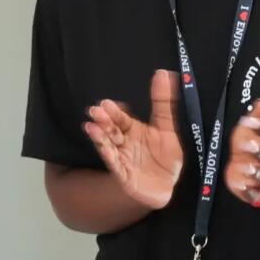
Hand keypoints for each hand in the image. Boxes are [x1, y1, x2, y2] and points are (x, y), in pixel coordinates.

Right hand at [84, 71, 184, 210]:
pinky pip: (115, 164)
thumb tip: (164, 73)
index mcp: (133, 129)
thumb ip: (164, 102)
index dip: (115, 112)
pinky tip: (103, 147)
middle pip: (111, 129)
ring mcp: (121, 158)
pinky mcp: (123, 175)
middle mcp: (124, 142)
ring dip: (99, 136)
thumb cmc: (166, 157)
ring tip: (91, 127)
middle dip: (103, 120)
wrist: (168, 187)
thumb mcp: (168, 128)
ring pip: (108, 145)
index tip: (107, 103)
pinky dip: (108, 155)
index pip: (121, 118)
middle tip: (96, 110)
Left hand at [228, 99, 259, 203]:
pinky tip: (240, 185)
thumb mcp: (252, 129)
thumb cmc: (253, 145)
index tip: (250, 121)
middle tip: (247, 144)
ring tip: (246, 166)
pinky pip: (255, 194)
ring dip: (256, 173)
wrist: (252, 170)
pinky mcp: (255, 191)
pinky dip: (248, 191)